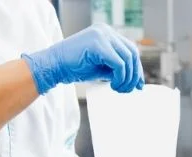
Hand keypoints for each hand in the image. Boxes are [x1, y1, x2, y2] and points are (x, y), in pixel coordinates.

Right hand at [22, 24, 143, 94]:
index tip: (138, 85)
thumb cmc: (75, 68)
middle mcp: (106, 30)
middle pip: (132, 53)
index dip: (137, 69)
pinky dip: (120, 77)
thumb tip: (138, 82)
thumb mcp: (102, 68)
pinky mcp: (98, 44)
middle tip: (128, 90)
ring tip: (118, 89)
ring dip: (127, 78)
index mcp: (107, 33)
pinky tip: (113, 85)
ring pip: (128, 59)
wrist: (54, 66)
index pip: (130, 50)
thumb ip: (119, 69)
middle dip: (134, 75)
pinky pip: (119, 64)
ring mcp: (102, 35)